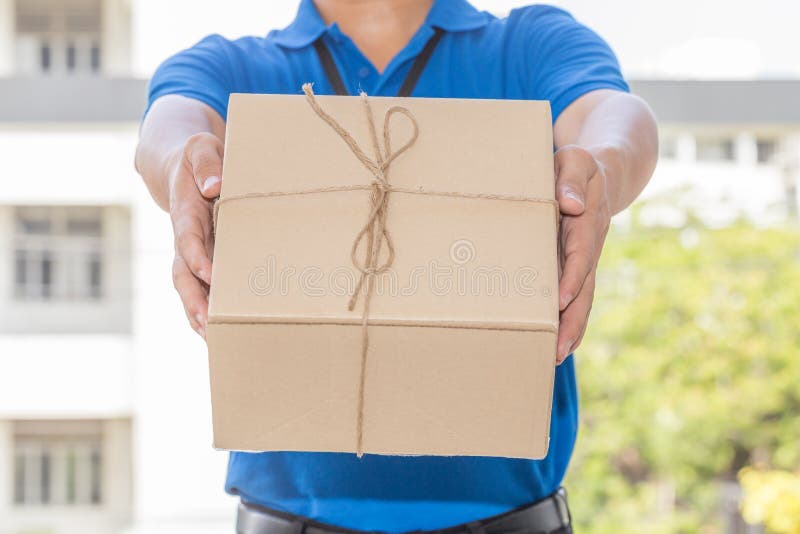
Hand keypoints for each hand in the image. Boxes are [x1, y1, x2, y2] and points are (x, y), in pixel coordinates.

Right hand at [167, 132, 223, 337]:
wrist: (182, 166)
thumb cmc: (197, 157)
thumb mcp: (200, 147)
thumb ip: (207, 162)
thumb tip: (215, 186)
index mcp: (185, 209)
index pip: (187, 236)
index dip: (196, 256)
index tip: (210, 274)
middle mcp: (184, 236)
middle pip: (182, 273)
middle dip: (193, 298)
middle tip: (207, 322)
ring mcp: (191, 250)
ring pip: (189, 287)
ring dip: (198, 313)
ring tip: (214, 338)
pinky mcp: (202, 258)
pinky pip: (200, 286)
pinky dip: (207, 308)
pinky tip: (219, 330)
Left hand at [554, 145, 611, 362]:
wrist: (604, 170)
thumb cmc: (579, 164)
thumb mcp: (575, 159)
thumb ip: (570, 177)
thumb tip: (569, 205)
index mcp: (587, 220)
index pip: (581, 252)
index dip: (573, 275)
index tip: (562, 299)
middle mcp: (590, 245)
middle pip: (585, 288)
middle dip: (573, 319)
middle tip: (559, 349)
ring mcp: (586, 258)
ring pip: (582, 298)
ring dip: (572, 327)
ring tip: (556, 356)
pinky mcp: (577, 265)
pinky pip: (577, 295)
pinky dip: (570, 319)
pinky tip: (558, 342)